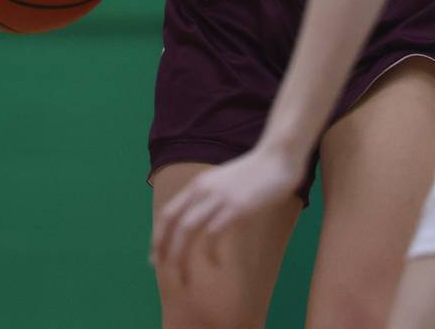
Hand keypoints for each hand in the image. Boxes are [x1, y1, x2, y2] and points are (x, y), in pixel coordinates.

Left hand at [151, 146, 299, 276]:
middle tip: (165, 273)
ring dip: (181, 256)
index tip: (156, 257)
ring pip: (188, 230)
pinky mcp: (236, 206)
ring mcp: (219, 197)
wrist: (278, 157)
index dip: (158, 236)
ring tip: (183, 278)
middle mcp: (203, 189)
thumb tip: (202, 220)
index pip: (168, 212)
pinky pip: (214, 234)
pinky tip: (216, 264)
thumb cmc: (256, 172)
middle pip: (173, 224)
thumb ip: (211, 197)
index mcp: (199, 184)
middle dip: (165, 251)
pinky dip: (210, 252)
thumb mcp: (225, 182)